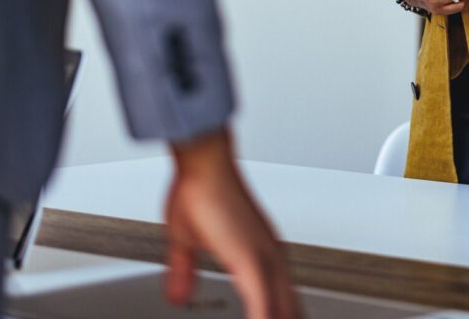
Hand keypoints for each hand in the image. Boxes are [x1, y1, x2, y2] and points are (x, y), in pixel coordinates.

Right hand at [164, 129, 301, 318]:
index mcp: (260, 255)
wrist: (203, 163)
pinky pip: (263, 305)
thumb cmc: (198, 191)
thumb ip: (184, 272)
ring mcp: (265, 259)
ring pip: (282, 312)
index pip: (280, 302)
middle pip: (291, 311)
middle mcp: (271, 258)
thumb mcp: (185, 244)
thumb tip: (178, 296)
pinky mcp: (251, 260)